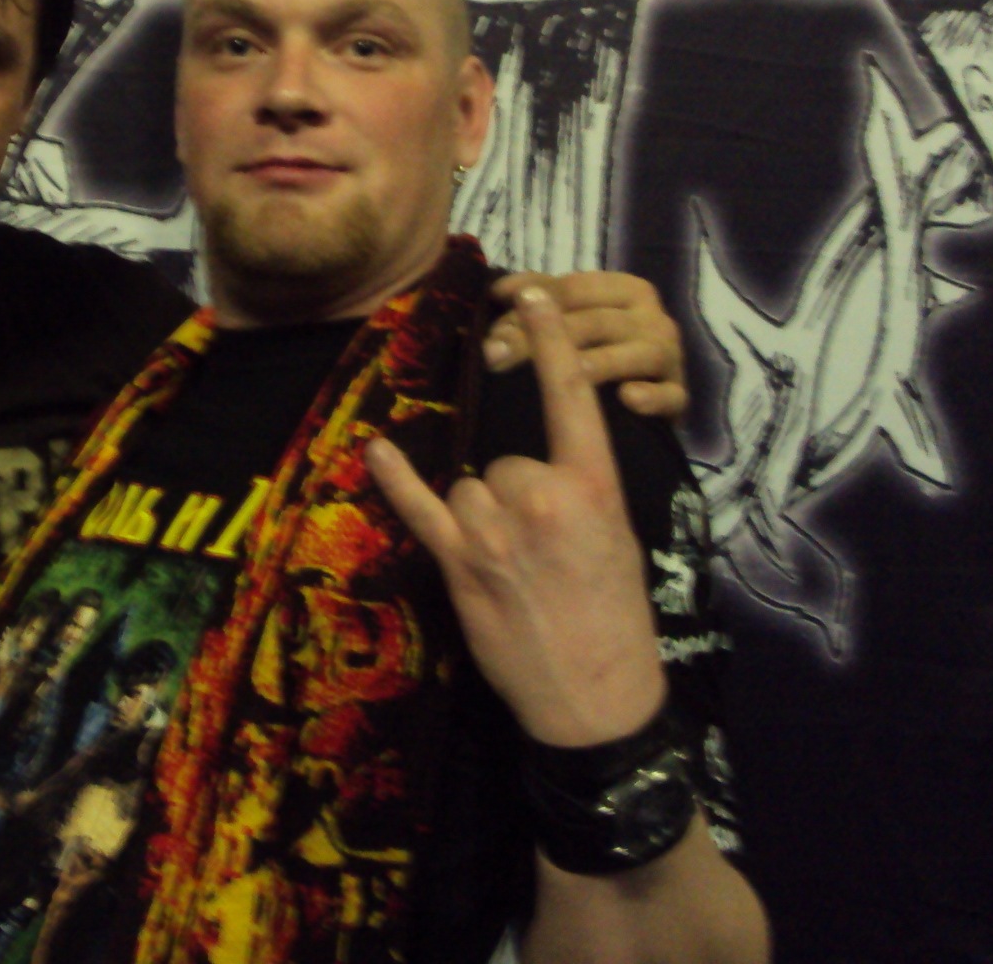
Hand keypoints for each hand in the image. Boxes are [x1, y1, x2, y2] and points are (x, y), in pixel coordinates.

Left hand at [368, 288, 665, 747]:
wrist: (595, 697)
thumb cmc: (614, 616)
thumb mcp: (617, 537)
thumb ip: (578, 489)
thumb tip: (538, 465)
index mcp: (594, 487)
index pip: (570, 398)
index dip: (551, 341)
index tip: (533, 295)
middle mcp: (542, 497)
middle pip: (503, 459)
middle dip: (516, 495)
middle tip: (542, 550)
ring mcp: (495, 529)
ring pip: (468, 486)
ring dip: (481, 517)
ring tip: (512, 567)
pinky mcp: (459, 561)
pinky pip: (420, 507)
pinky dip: (397, 481)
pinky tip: (376, 451)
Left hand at [484, 271, 685, 418]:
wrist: (646, 400)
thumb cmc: (600, 349)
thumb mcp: (571, 317)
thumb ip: (538, 299)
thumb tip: (501, 292)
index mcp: (625, 289)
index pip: (572, 289)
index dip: (529, 308)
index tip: (492, 333)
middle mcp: (653, 316)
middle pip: (594, 322)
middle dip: (544, 341)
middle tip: (500, 360)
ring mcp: (670, 356)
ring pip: (635, 354)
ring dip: (598, 364)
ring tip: (568, 375)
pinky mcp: (681, 396)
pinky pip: (670, 395)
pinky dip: (651, 397)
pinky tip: (627, 399)